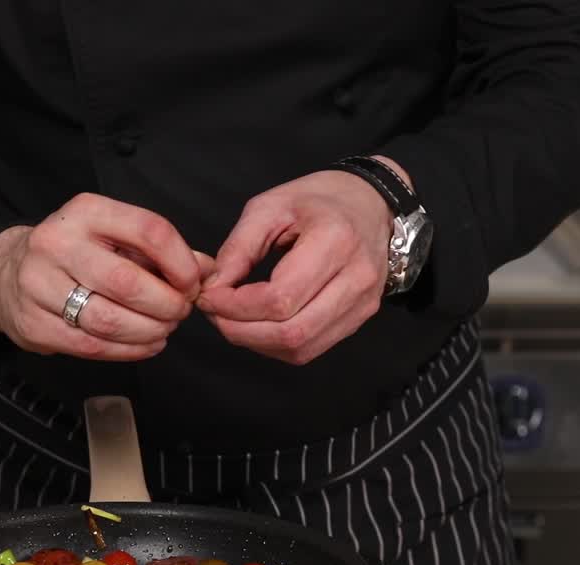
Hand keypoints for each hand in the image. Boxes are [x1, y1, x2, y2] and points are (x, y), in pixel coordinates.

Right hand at [0, 193, 210, 360]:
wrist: (5, 275)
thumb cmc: (74, 254)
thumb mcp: (114, 237)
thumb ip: (162, 251)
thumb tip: (209, 270)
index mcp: (85, 212)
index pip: (149, 230)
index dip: (181, 263)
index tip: (193, 283)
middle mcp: (57, 243)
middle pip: (129, 282)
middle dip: (167, 304)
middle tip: (180, 312)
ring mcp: (39, 285)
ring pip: (109, 320)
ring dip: (149, 331)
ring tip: (165, 330)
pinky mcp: (33, 325)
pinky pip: (92, 346)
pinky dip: (128, 350)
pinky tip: (146, 345)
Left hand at [197, 157, 409, 364]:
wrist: (370, 203)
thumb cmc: (320, 200)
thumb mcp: (269, 207)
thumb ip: (237, 249)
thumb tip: (213, 289)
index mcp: (335, 240)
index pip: (280, 298)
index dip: (236, 306)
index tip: (209, 296)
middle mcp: (357, 277)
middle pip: (291, 332)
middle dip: (241, 331)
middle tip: (215, 314)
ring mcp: (363, 302)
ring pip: (301, 347)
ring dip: (257, 342)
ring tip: (234, 320)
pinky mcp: (360, 318)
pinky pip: (312, 348)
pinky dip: (277, 344)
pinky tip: (260, 325)